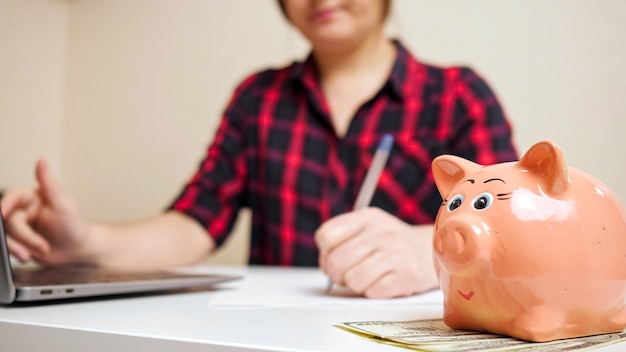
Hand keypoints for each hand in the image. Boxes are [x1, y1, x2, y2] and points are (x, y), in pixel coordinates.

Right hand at [1, 159, 90, 265]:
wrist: (77, 251)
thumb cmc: (74, 226)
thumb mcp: (63, 205)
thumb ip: (49, 184)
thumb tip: (42, 161)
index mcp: (32, 197)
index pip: (14, 195)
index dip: (6, 203)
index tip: (3, 212)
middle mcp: (23, 210)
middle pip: (9, 220)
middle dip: (24, 236)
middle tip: (41, 245)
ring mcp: (19, 226)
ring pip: (6, 234)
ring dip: (21, 246)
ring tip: (41, 250)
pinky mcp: (17, 241)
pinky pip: (7, 246)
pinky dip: (17, 252)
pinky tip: (30, 255)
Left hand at [315, 207, 437, 297]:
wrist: (431, 249)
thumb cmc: (391, 243)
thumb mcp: (368, 228)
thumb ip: (341, 241)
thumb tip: (326, 265)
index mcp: (367, 217)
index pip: (326, 235)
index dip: (325, 252)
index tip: (334, 257)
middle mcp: (382, 232)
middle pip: (336, 261)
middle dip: (337, 274)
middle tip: (347, 274)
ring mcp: (396, 253)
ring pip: (352, 279)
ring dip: (356, 284)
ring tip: (368, 277)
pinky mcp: (407, 275)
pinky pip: (372, 292)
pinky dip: (374, 291)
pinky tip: (384, 281)